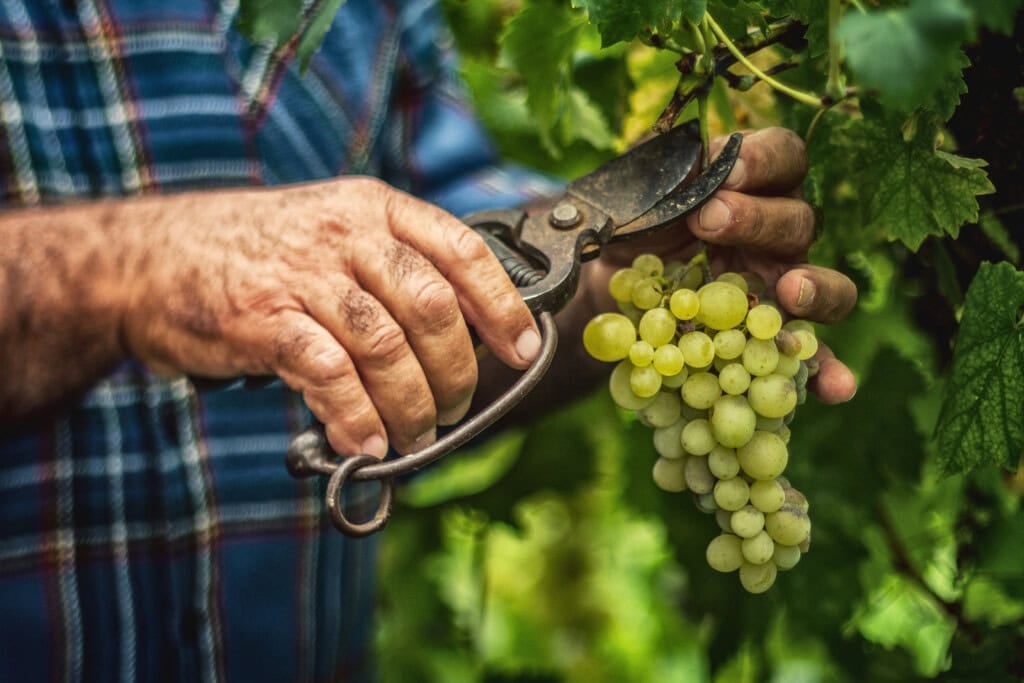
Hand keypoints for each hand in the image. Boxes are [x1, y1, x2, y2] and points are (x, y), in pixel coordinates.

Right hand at [120, 178, 540, 456]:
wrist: (153, 257)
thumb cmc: (259, 254)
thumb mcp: (334, 233)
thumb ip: (392, 273)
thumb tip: (462, 339)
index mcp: (375, 208)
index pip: (462, 250)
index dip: (502, 306)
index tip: (522, 350)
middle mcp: (346, 234)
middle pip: (433, 308)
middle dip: (458, 372)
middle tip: (455, 408)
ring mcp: (303, 275)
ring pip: (388, 348)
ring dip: (413, 406)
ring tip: (414, 435)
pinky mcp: (263, 320)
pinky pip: (331, 377)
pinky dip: (358, 419)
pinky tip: (366, 444)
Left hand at [592, 127, 857, 402]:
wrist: (609, 284)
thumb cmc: (632, 227)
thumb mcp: (637, 195)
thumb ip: (662, 177)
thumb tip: (687, 164)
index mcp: (753, 187)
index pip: (783, 157)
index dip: (764, 159)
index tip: (727, 169)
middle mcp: (778, 235)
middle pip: (797, 221)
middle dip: (757, 219)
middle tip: (710, 221)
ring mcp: (782, 290)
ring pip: (826, 287)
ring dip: (814, 289)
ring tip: (790, 292)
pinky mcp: (771, 340)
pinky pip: (810, 358)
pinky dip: (827, 372)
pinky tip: (838, 388)